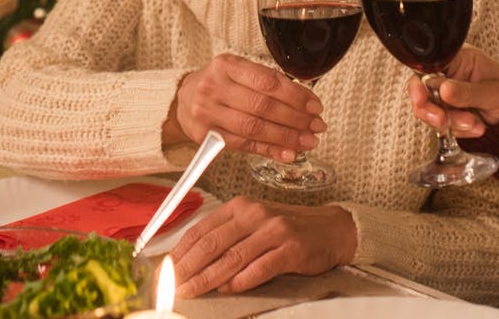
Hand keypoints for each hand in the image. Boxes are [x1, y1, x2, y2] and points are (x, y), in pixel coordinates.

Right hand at [163, 54, 322, 162]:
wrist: (183, 100)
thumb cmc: (219, 84)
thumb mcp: (238, 71)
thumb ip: (267, 82)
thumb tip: (305, 101)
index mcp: (226, 65)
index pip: (267, 81)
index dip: (295, 95)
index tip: (315, 106)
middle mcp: (214, 87)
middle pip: (262, 106)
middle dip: (295, 118)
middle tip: (317, 125)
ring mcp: (208, 113)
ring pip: (254, 127)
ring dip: (286, 137)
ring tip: (308, 141)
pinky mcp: (206, 136)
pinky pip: (244, 145)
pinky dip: (269, 150)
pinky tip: (288, 153)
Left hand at [168, 197, 354, 297]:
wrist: (332, 229)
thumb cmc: (288, 229)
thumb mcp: (254, 225)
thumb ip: (227, 239)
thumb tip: (194, 263)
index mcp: (240, 207)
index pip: (201, 230)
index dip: (180, 252)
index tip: (166, 270)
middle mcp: (254, 215)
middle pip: (212, 244)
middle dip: (188, 268)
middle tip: (173, 286)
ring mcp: (273, 231)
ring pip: (231, 258)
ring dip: (207, 278)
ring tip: (192, 291)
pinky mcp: (291, 249)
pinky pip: (260, 268)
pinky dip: (241, 281)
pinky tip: (227, 289)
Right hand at [406, 44, 498, 136]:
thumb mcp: (492, 91)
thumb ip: (467, 91)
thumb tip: (443, 90)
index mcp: (456, 60)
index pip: (426, 67)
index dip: (418, 83)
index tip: (420, 98)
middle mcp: (445, 76)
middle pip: (420, 92)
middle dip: (430, 110)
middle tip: (442, 119)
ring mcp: (444, 95)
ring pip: (429, 111)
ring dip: (451, 122)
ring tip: (474, 122)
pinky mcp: (446, 112)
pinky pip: (441, 125)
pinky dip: (458, 130)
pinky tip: (476, 125)